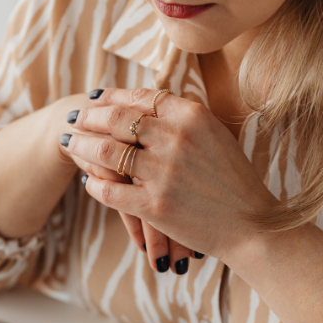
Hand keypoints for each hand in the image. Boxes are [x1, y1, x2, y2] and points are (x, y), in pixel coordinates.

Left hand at [63, 88, 276, 264]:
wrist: (251, 225)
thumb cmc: (234, 181)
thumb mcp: (215, 136)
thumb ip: (183, 119)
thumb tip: (147, 105)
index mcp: (192, 116)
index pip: (140, 97)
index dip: (112, 96)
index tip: (95, 98)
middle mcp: (175, 138)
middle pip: (116, 119)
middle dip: (89, 116)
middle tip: (74, 118)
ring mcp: (163, 172)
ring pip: (106, 152)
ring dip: (82, 147)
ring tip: (71, 145)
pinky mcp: (154, 205)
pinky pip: (110, 190)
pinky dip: (95, 185)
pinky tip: (89, 183)